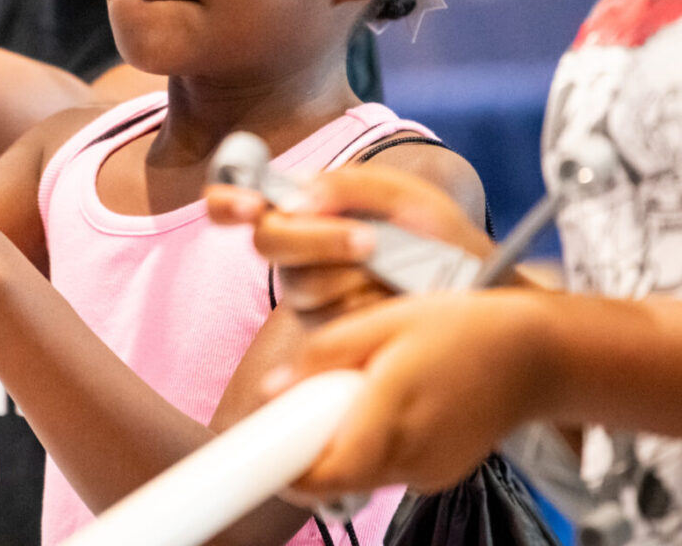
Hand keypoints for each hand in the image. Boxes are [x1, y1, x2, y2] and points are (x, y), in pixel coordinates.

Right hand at [206, 164, 493, 320]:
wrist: (485, 296)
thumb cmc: (439, 237)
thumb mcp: (404, 195)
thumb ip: (349, 184)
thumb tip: (298, 198)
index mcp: (302, 207)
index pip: (233, 200)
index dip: (228, 200)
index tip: (253, 204)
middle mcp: (294, 249)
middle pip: (269, 242)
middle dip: (319, 240)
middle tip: (368, 241)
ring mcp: (306, 294)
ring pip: (300, 285)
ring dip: (351, 276)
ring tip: (396, 273)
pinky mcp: (324, 338)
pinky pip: (326, 323)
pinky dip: (365, 310)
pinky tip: (392, 303)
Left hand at [274, 289, 553, 496]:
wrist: (535, 354)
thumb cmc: (459, 327)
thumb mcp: (384, 321)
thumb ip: (326, 355)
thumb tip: (274, 389)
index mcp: (391, 416)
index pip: (321, 475)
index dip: (282, 466)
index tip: (262, 443)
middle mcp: (410, 458)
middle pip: (335, 476)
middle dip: (309, 442)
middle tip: (311, 395)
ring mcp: (427, 472)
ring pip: (358, 471)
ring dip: (342, 438)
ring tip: (361, 386)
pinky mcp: (438, 474)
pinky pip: (386, 465)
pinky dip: (373, 439)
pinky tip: (391, 398)